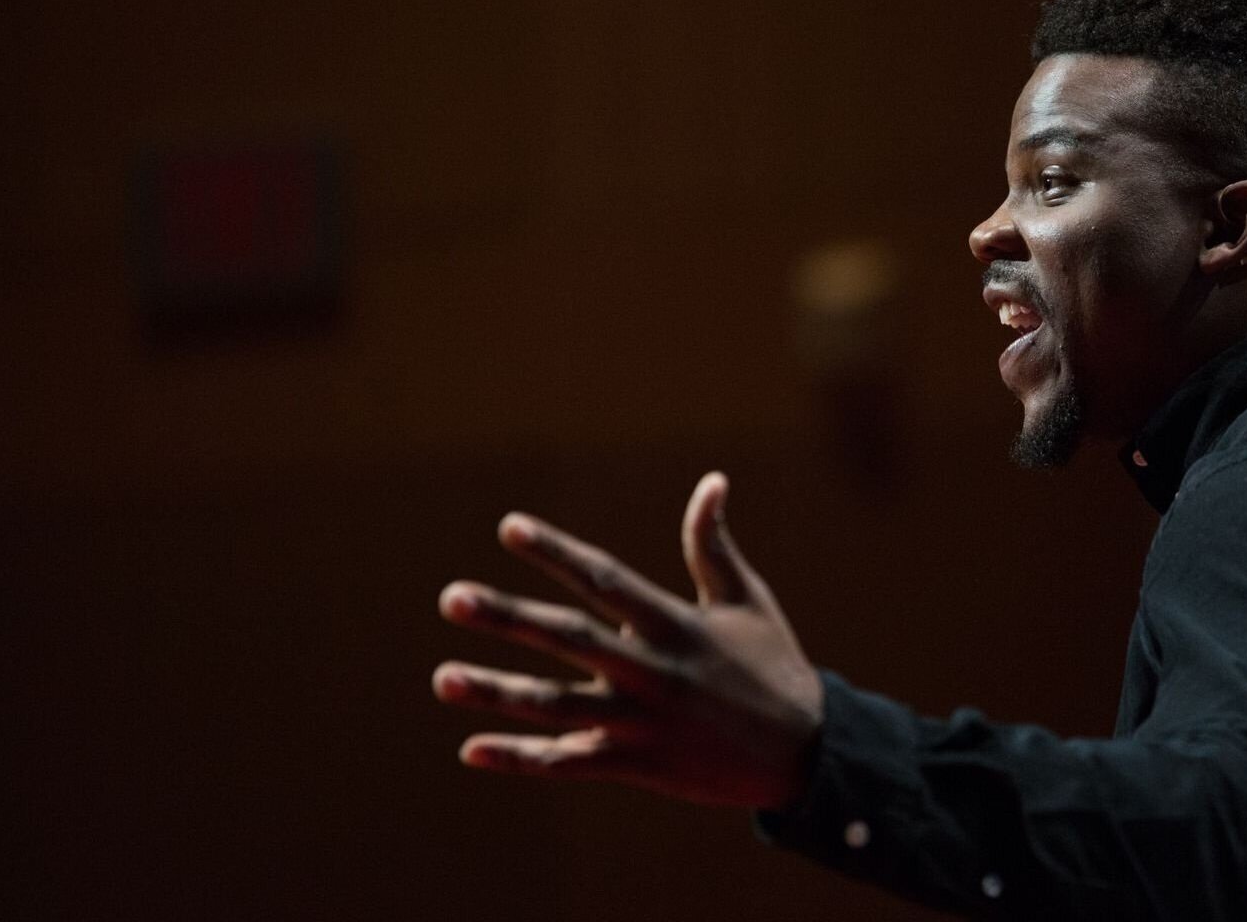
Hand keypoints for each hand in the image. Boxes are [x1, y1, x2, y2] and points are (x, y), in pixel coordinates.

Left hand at [433, 472, 823, 808]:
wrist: (805, 756)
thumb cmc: (774, 666)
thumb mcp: (748, 601)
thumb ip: (713, 546)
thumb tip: (712, 481)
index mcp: (677, 624)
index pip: (604, 579)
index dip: (556, 552)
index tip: (509, 527)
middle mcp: (652, 671)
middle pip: (567, 639)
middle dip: (507, 618)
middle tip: (451, 597)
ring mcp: (641, 722)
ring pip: (556, 705)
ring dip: (495, 692)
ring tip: (441, 677)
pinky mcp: (636, 764)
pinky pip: (569, 761)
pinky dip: (521, 759)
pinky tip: (470, 749)